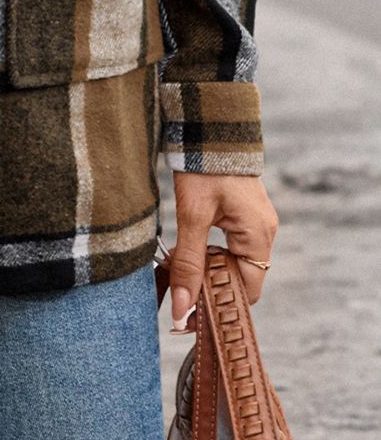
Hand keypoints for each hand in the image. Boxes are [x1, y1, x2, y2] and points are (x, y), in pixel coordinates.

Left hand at [168, 172, 278, 332]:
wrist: (208, 127)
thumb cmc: (203, 168)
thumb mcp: (191, 216)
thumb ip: (188, 262)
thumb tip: (183, 308)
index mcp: (259, 235)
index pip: (247, 289)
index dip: (221, 302)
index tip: (189, 312)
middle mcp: (263, 232)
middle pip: (240, 278)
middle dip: (210, 286)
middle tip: (176, 290)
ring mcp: (255, 223)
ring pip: (232, 262)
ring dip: (207, 269)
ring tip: (177, 269)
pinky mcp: (243, 214)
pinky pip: (230, 246)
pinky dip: (209, 253)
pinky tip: (186, 251)